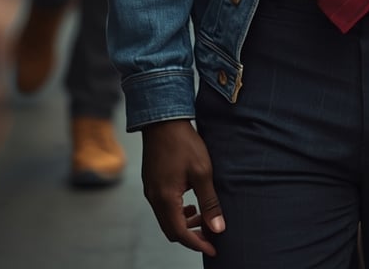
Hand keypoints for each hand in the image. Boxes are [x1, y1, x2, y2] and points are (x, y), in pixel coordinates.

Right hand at [142, 118, 224, 256]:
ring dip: (184, 223)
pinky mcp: (151, 182)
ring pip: (166, 219)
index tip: (214, 249)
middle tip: (210, 234)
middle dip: (191, 236)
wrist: (163, 119)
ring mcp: (150, 190)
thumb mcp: (202, 172)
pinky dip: (177, 211)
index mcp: (166, 199)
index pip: (181, 234)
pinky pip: (162, 207)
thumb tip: (218, 228)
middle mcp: (154, 198)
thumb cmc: (184, 143)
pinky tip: (190, 202)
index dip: (198, 244)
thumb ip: (209, 202)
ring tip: (202, 215)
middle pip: (171, 230)